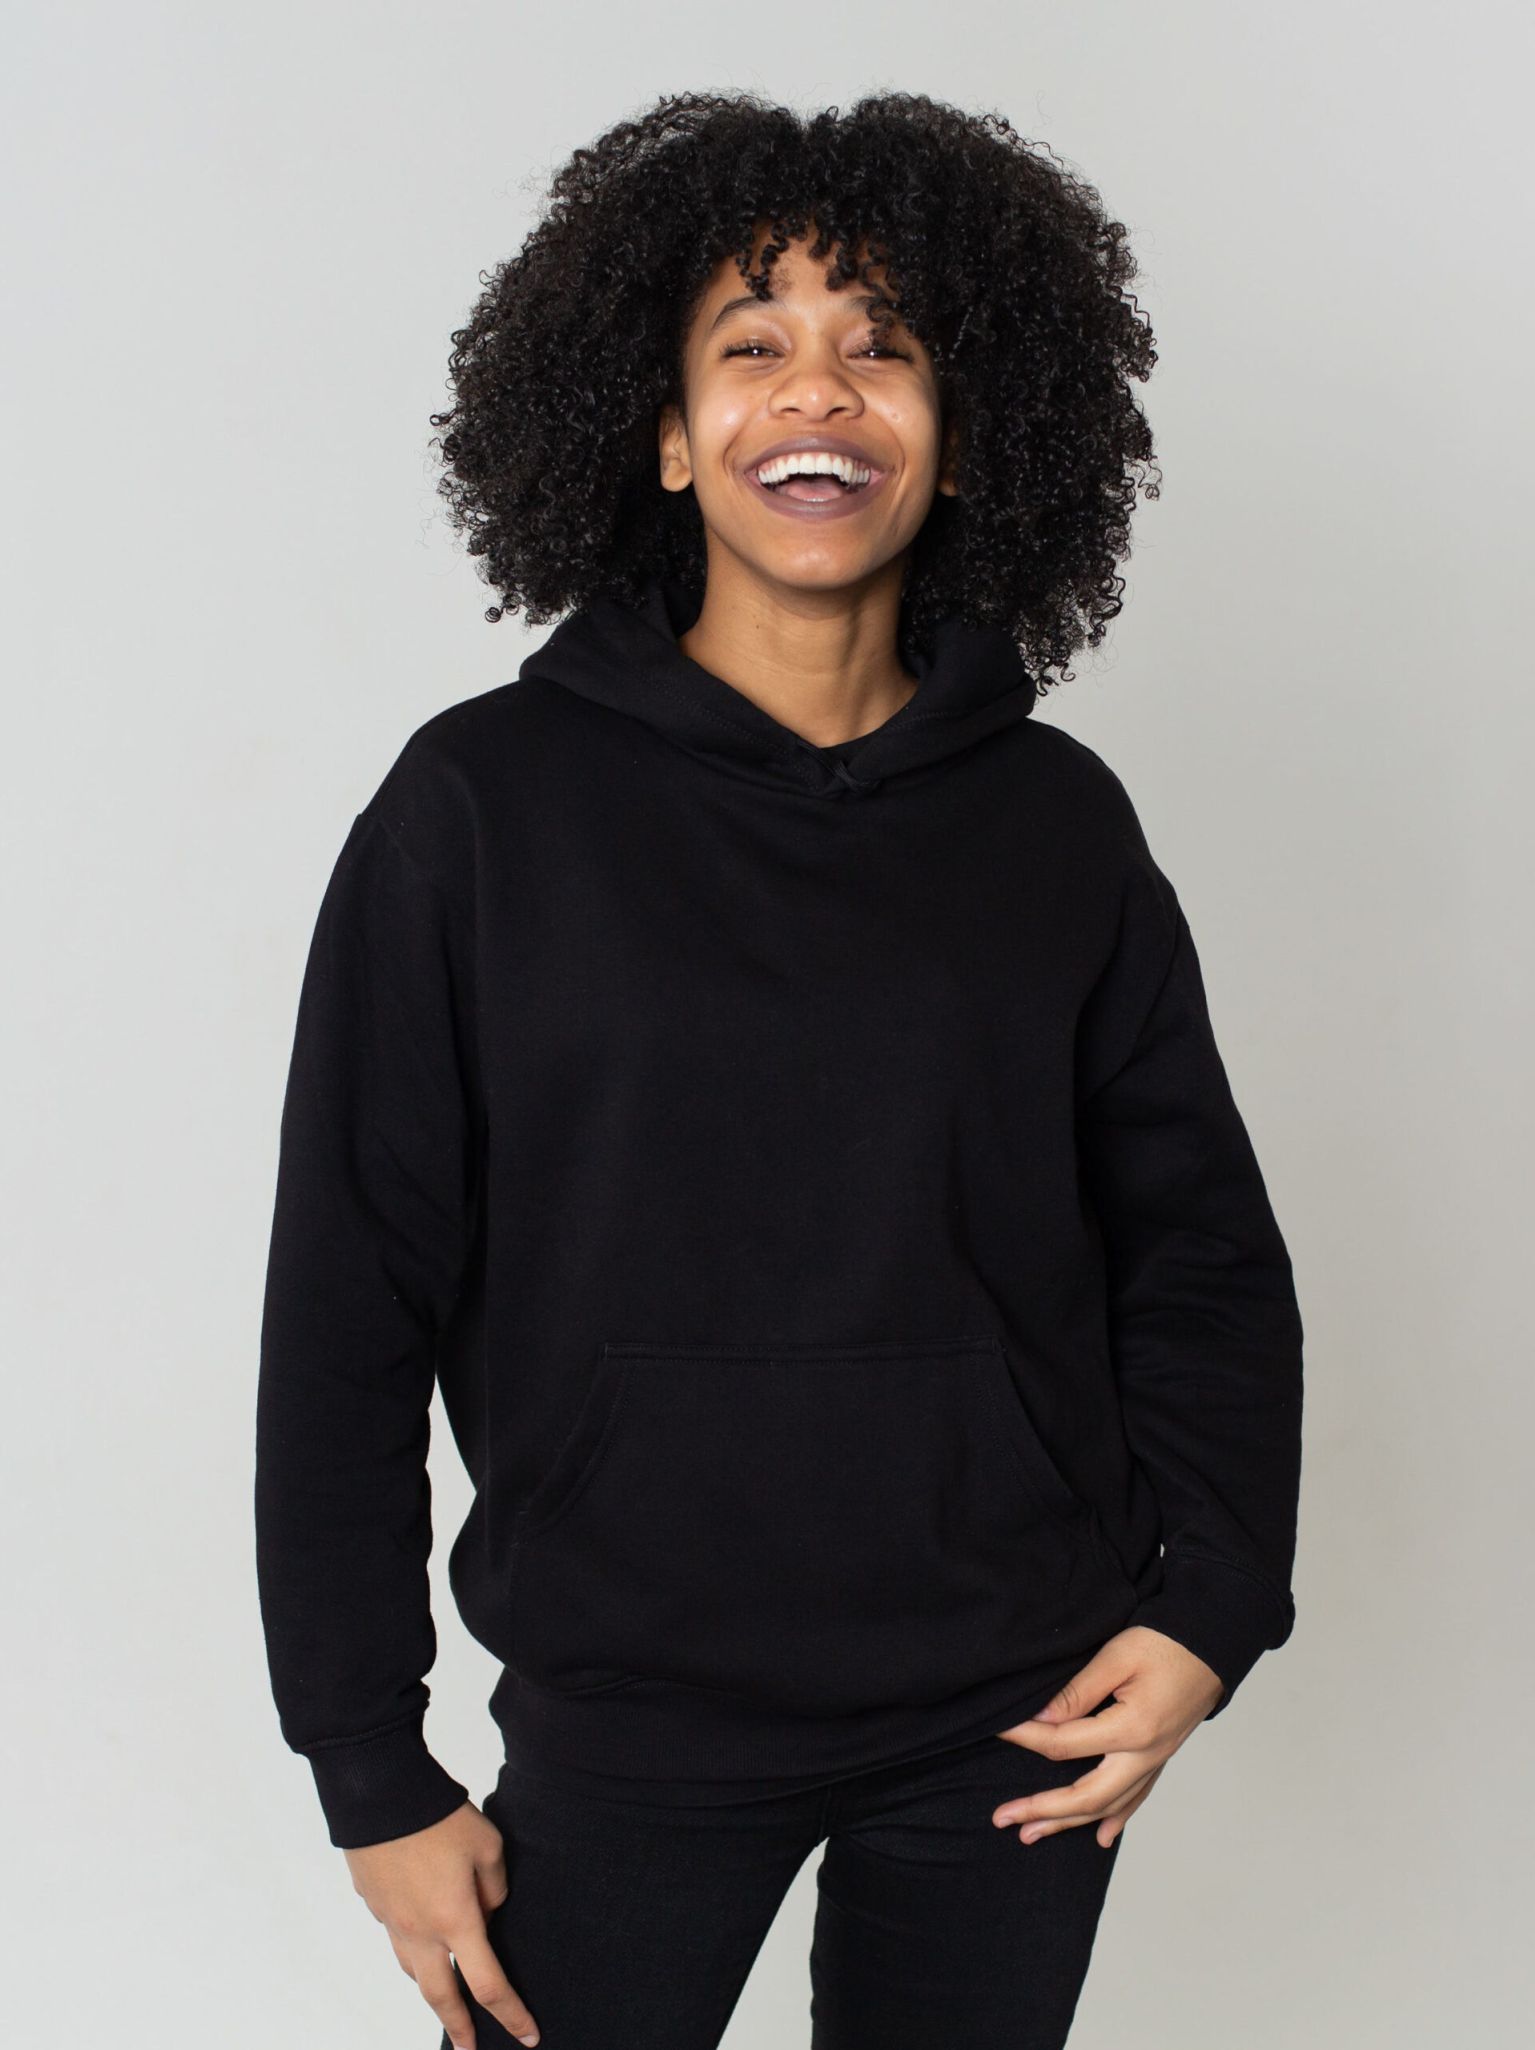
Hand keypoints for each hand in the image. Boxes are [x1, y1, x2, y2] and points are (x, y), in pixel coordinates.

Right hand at [344, 1799, 540, 2048]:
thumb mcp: (488, 1845)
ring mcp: (392, 1921)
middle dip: (459, 2028)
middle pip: (441, 1997)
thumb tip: (487, 1910)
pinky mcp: (374, 1904)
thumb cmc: (438, 1816)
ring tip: (446, 2005)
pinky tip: (420, 1946)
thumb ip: (495, 1887)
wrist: (380, 1794)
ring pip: (413, 1973)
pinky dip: (412, 1955)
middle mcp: (420, 1931)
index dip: (510, 2014)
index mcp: (455, 1920)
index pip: (488, 1984)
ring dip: (431, 1994)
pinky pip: (396, 1941)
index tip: (527, 2036)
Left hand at [990, 1626, 1225, 1848]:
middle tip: (1002, 1817)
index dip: (1026, 1739)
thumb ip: (1077, 1691)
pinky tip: (1101, 1834)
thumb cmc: (1165, 1643)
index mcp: (1131, 1730)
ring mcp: (1155, 1761)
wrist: (1211, 1645)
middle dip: (1041, 1810)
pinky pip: (1135, 1796)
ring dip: (1068, 1822)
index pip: (1064, 1745)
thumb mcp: (1116, 1656)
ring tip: (1031, 1834)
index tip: (997, 1732)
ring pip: (1107, 1805)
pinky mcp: (1160, 1756)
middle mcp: (1144, 1755)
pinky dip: (1116, 1817)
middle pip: (1085, 1796)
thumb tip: (1039, 1718)